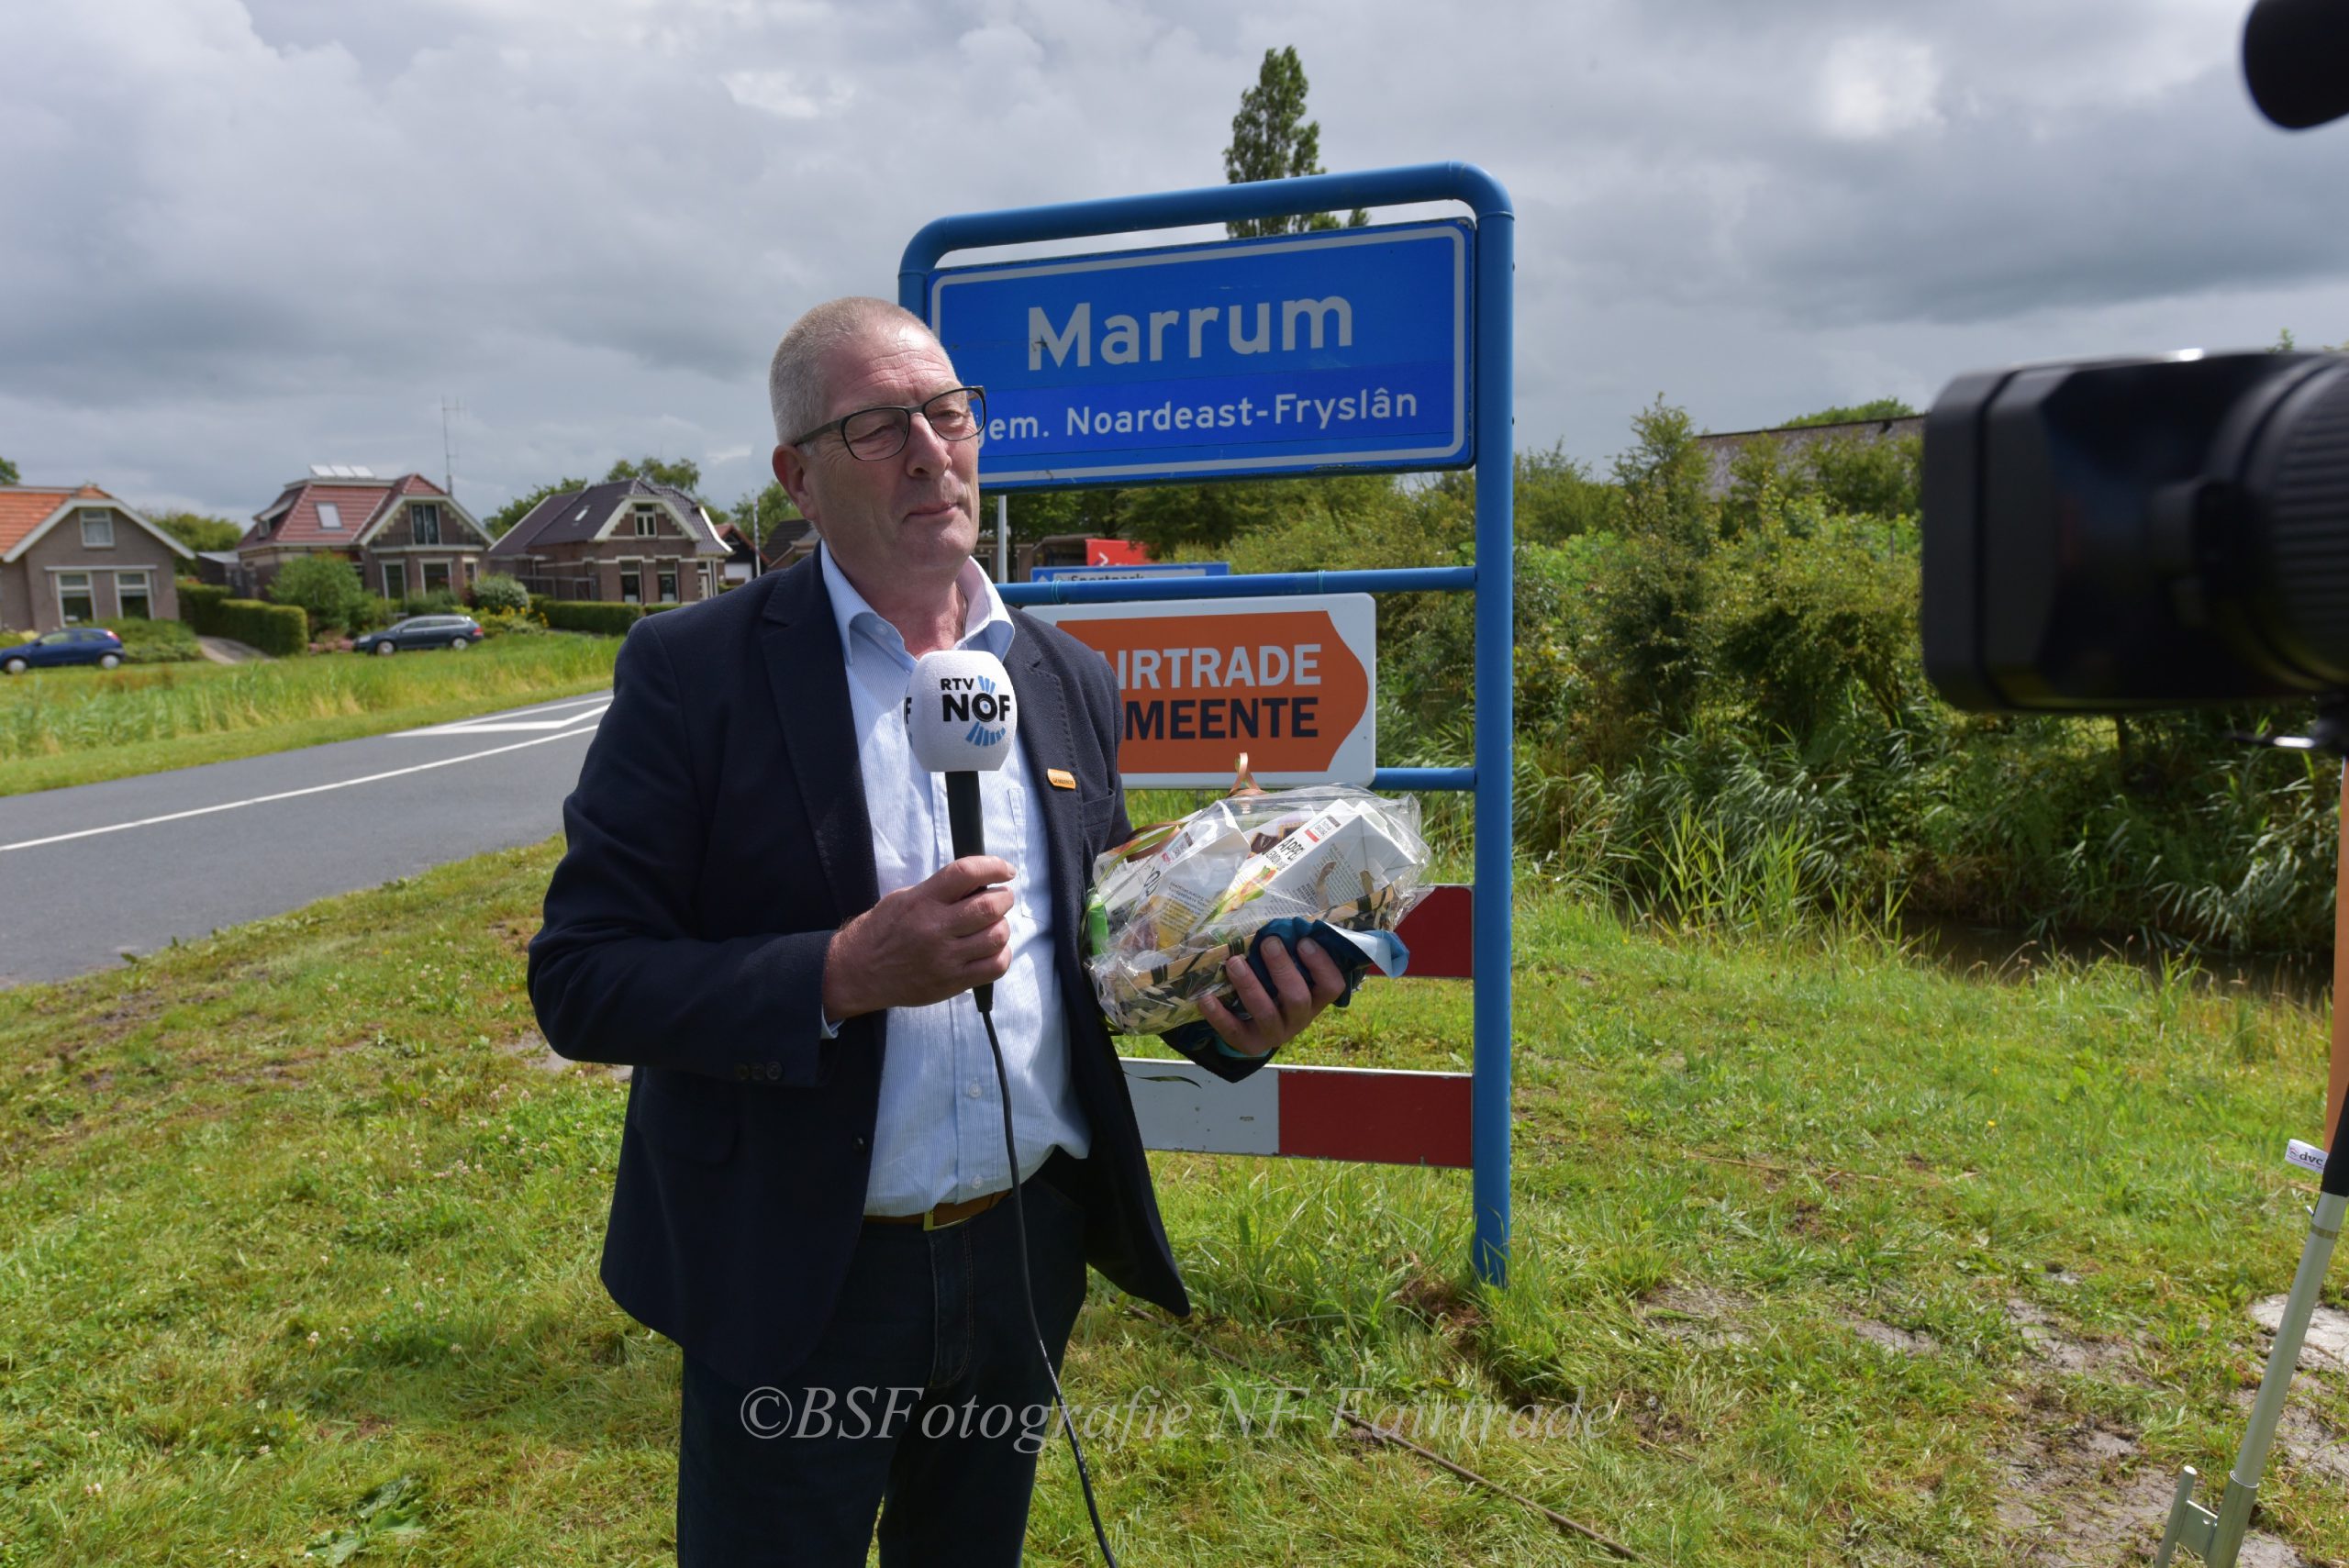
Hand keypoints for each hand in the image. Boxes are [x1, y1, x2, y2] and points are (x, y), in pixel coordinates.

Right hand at [822, 856, 1013, 1019]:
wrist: (858, 972)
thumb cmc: (881, 931)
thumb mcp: (904, 898)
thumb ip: (939, 890)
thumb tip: (978, 882)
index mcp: (922, 900)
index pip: (966, 873)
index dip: (993, 867)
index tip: (1005, 870)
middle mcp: (935, 928)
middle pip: (989, 906)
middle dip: (1004, 898)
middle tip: (1001, 898)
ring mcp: (945, 957)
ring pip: (997, 936)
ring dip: (1002, 926)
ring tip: (993, 925)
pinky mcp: (952, 982)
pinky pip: (994, 967)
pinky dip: (1001, 954)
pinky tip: (991, 949)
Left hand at [1196, 937, 1346, 1058]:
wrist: (1257, 1028)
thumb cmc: (1276, 988)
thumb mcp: (1291, 974)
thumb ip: (1291, 954)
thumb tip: (1281, 921)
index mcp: (1315, 999)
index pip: (1332, 986)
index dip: (1321, 964)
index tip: (1303, 941)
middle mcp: (1299, 1019)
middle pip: (1297, 998)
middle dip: (1282, 969)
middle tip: (1268, 943)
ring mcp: (1275, 1034)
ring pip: (1265, 1013)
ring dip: (1250, 985)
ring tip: (1234, 962)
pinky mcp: (1250, 1044)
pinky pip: (1234, 1031)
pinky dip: (1218, 1014)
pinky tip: (1206, 997)